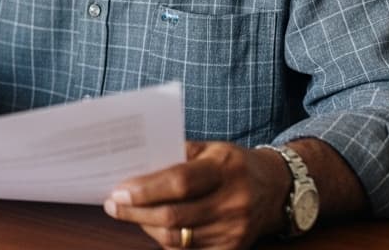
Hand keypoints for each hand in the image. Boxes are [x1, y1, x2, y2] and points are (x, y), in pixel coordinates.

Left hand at [104, 141, 289, 248]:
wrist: (275, 188)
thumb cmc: (232, 164)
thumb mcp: (210, 148)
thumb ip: (175, 154)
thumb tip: (134, 164)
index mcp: (225, 170)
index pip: (179, 182)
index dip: (145, 189)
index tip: (118, 190)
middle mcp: (233, 203)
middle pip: (174, 216)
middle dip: (136, 212)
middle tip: (113, 205)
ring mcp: (234, 230)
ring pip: (177, 237)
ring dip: (146, 227)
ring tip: (128, 214)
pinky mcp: (233, 249)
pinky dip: (165, 240)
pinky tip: (152, 227)